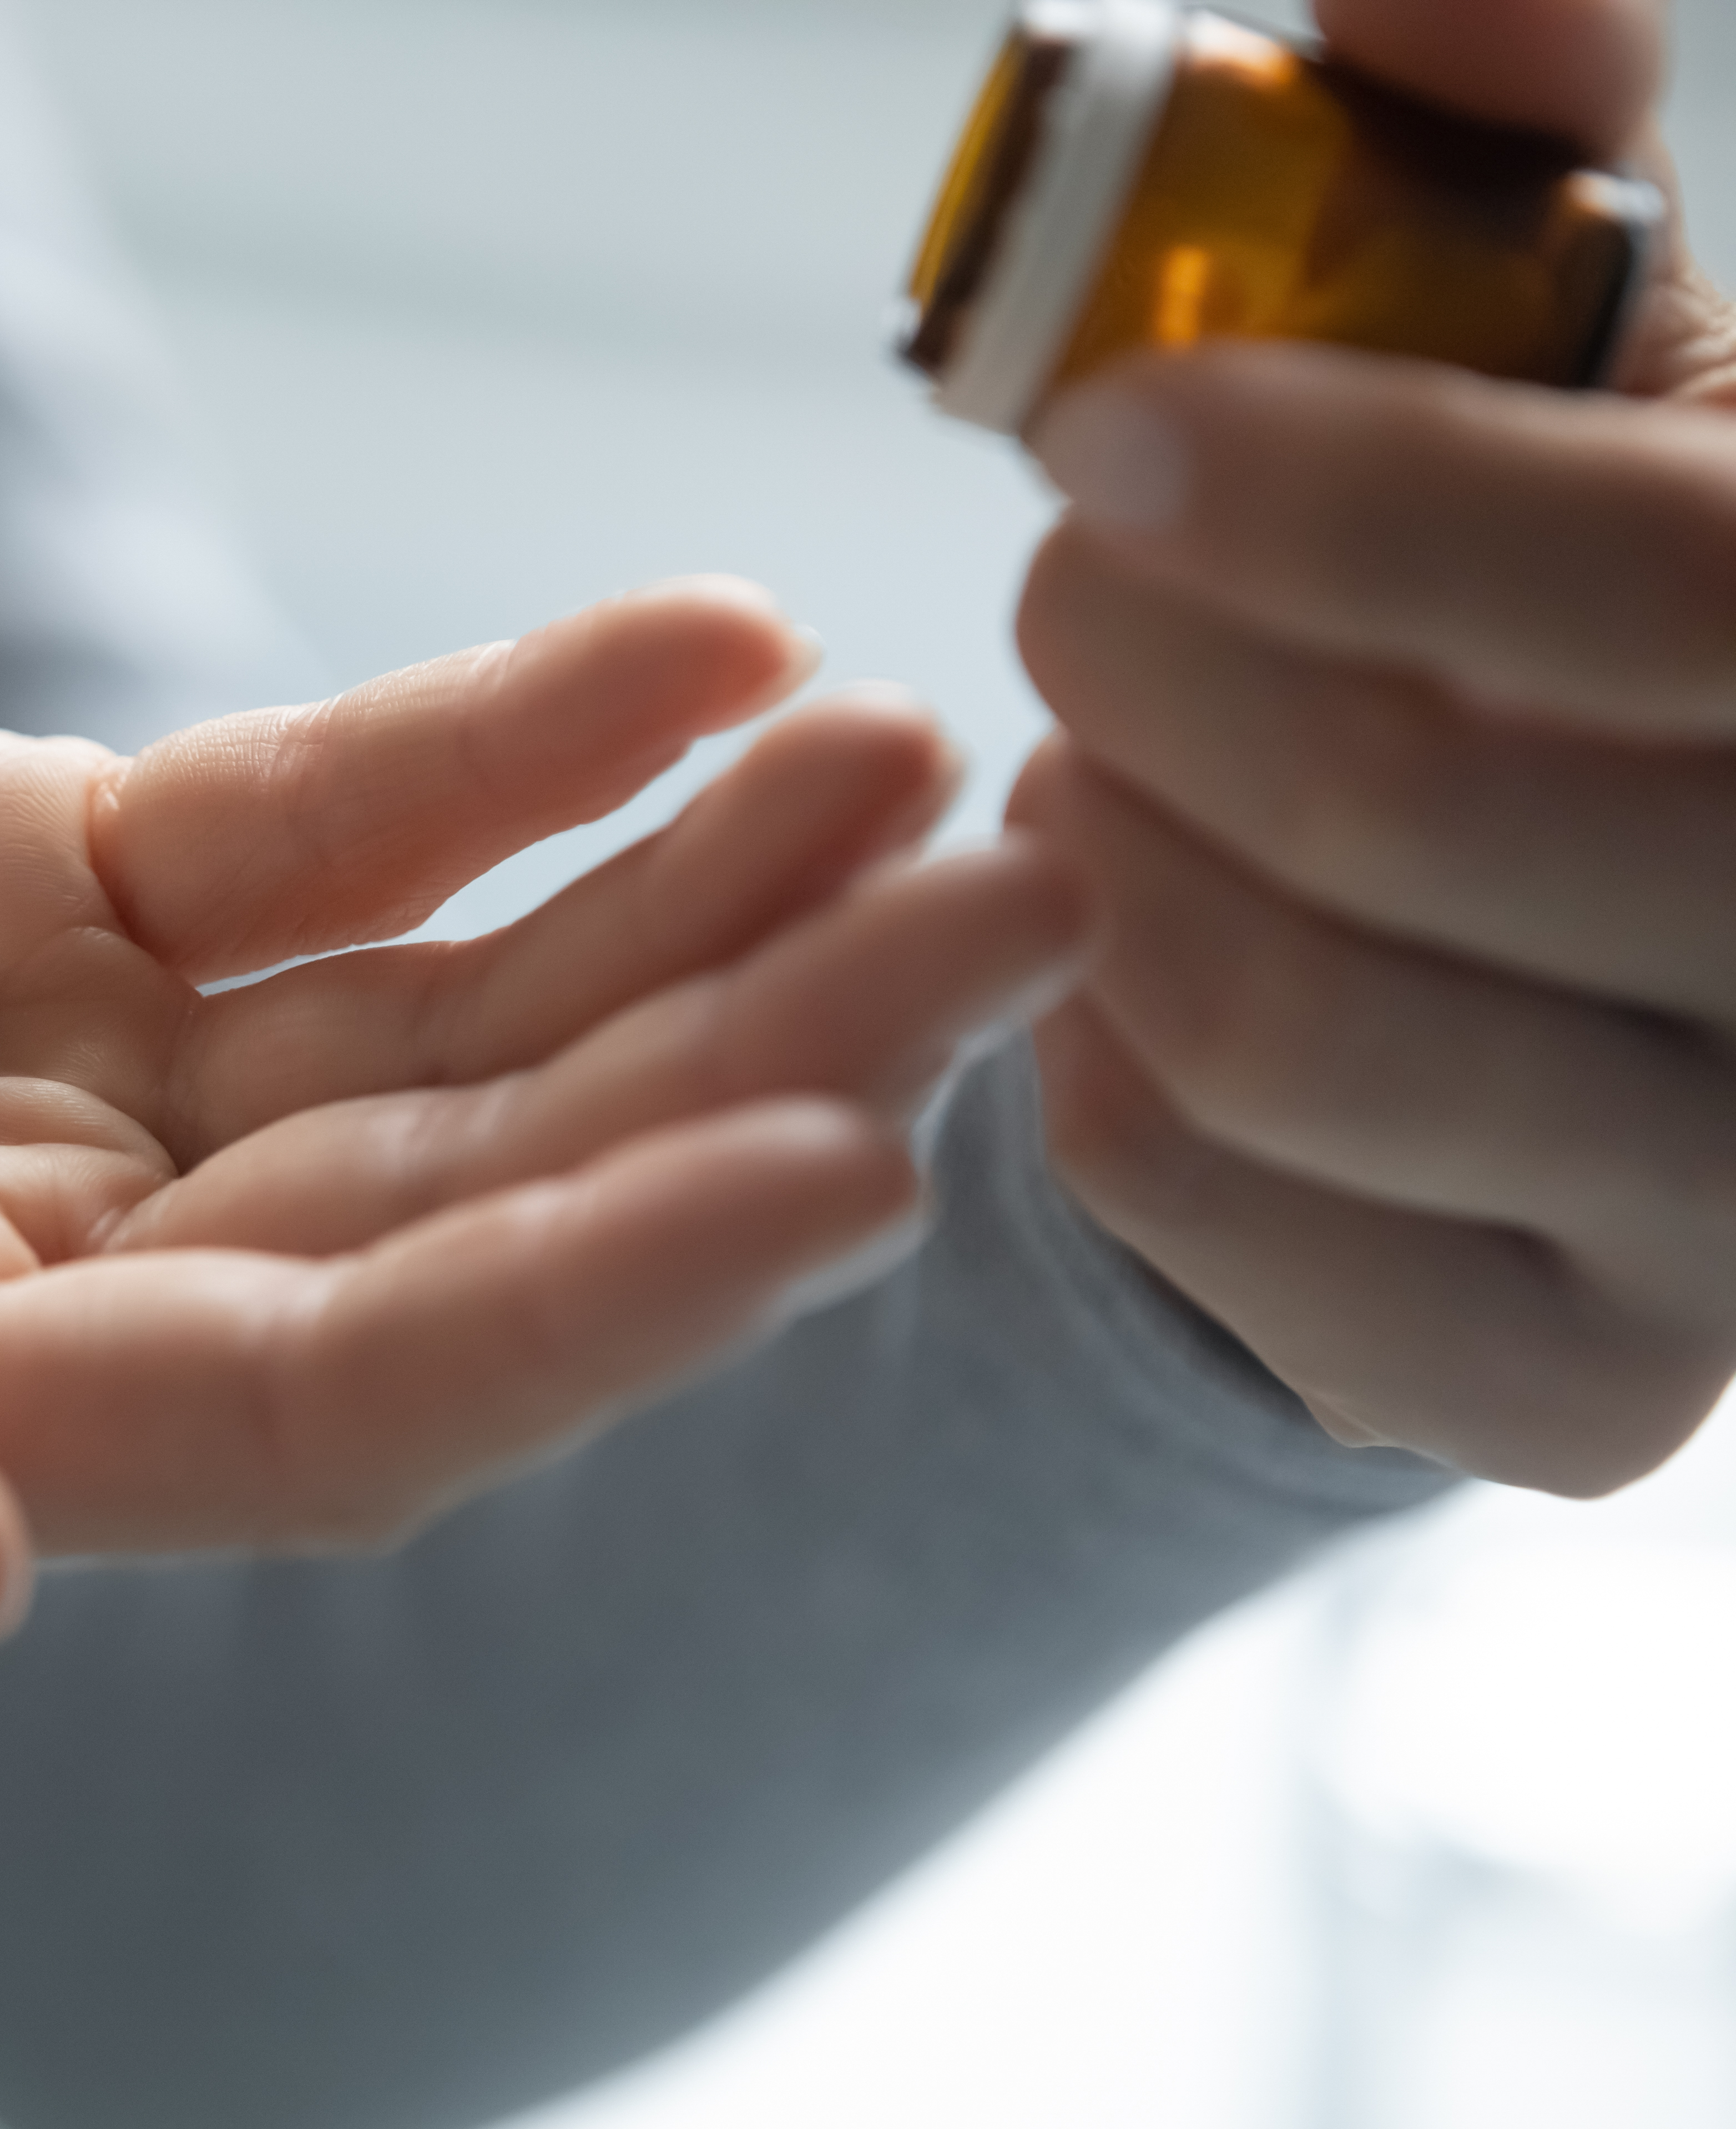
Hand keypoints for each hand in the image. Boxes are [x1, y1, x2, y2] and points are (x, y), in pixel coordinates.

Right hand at [0, 587, 1078, 1642]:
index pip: (288, 1409)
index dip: (561, 1303)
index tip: (832, 1165)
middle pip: (431, 1211)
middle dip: (726, 1077)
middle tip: (1021, 915)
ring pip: (414, 1026)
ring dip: (673, 904)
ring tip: (923, 768)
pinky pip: (280, 834)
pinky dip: (479, 750)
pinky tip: (689, 656)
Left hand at [1011, 0, 1735, 1489]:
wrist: (1566, 954)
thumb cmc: (1547, 603)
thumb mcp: (1557, 354)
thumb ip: (1508, 136)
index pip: (1670, 580)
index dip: (1352, 490)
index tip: (1103, 429)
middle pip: (1410, 807)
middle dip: (1146, 670)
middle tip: (1057, 599)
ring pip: (1279, 1022)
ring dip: (1108, 864)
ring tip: (1100, 771)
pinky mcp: (1566, 1392)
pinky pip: (1208, 1201)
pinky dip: (1090, 1059)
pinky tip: (1127, 963)